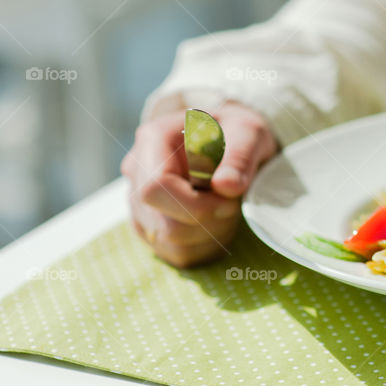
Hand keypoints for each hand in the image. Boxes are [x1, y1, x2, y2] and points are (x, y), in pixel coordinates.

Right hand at [121, 101, 277, 267]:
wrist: (232, 139)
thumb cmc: (237, 132)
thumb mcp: (248, 133)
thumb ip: (239, 157)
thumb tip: (226, 187)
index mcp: (153, 140)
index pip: (154, 189)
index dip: (194, 205)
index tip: (228, 199)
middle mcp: (137, 173)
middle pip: (164, 224)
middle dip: (209, 221)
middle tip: (233, 201)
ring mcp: (140, 202)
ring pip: (171, 244)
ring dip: (211, 234)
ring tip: (227, 207)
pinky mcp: (151, 226)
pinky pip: (177, 254)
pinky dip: (207, 245)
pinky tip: (219, 221)